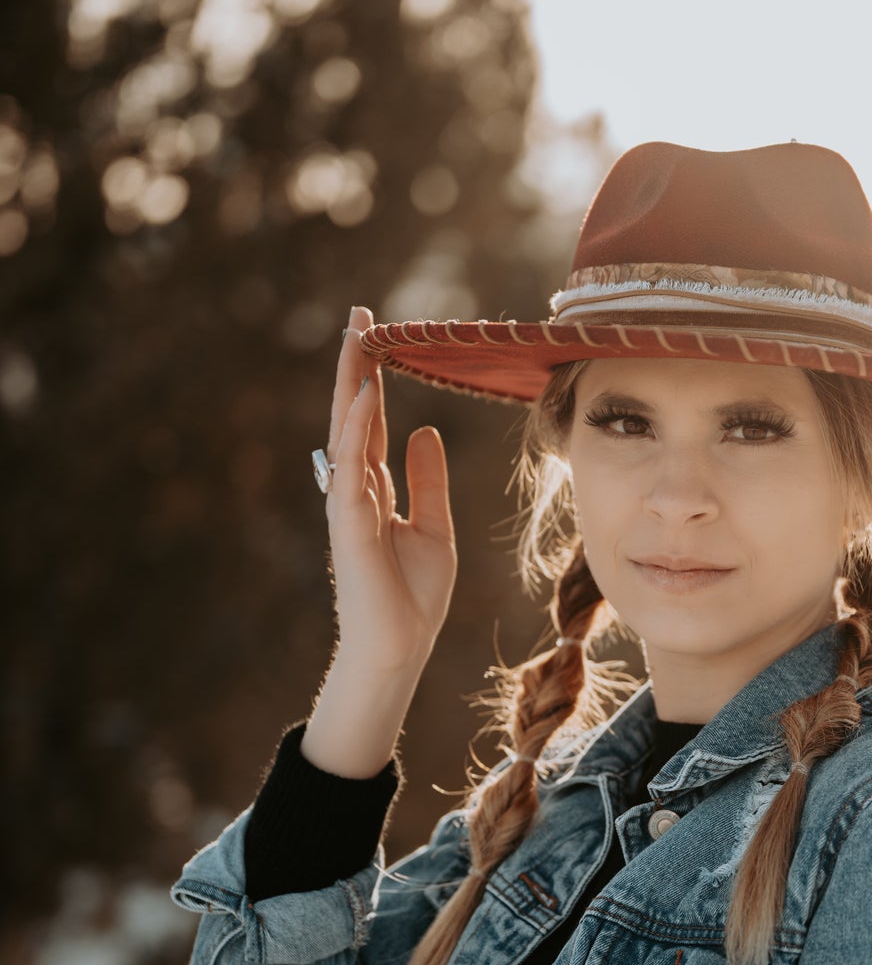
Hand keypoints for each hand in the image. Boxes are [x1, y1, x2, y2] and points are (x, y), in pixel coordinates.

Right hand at [324, 304, 456, 678]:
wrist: (400, 649)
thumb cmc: (413, 598)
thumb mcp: (433, 528)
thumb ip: (426, 481)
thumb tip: (425, 432)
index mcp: (373, 490)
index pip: (369, 422)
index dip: (371, 378)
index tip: (374, 335)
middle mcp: (355, 490)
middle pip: (352, 415)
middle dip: (354, 364)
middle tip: (359, 315)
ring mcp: (348, 506)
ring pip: (346, 431)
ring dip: (351, 382)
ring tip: (358, 336)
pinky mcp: (349, 526)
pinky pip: (350, 467)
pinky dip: (358, 429)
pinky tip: (369, 393)